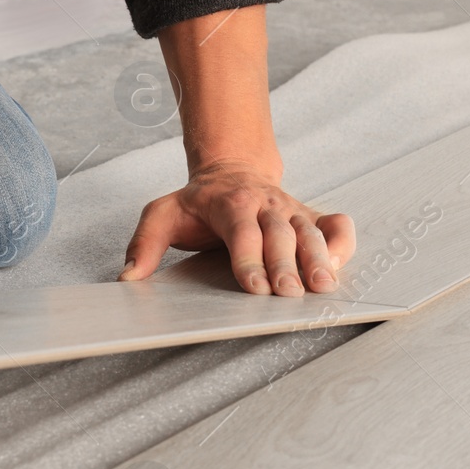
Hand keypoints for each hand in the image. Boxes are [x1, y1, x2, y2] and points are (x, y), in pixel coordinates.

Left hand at [119, 158, 354, 295]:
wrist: (231, 172)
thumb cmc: (197, 203)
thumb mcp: (162, 214)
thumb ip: (144, 244)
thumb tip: (128, 278)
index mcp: (230, 203)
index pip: (241, 232)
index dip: (249, 259)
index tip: (254, 287)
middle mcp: (265, 204)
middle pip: (279, 235)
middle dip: (285, 266)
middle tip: (289, 295)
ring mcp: (291, 209)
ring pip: (310, 232)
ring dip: (318, 259)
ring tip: (323, 287)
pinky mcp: (310, 216)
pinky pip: (335, 226)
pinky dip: (342, 243)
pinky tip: (339, 266)